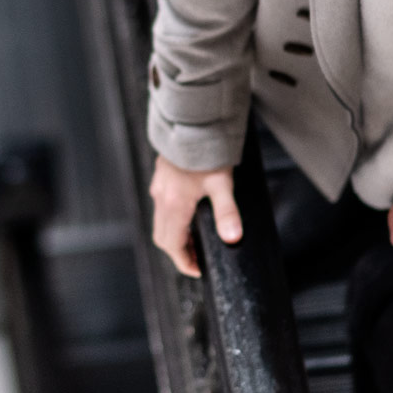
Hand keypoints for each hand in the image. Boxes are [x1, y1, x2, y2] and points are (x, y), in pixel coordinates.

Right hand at [149, 155, 240, 277]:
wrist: (191, 123)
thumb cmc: (207, 152)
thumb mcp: (223, 184)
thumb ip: (227, 213)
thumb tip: (233, 238)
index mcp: (175, 205)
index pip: (173, 245)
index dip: (184, 262)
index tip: (198, 269)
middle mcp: (162, 198)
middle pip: (163, 237)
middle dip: (179, 251)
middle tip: (198, 257)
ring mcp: (159, 187)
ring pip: (161, 222)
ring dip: (176, 235)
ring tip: (196, 238)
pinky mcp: (161, 178)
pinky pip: (161, 206)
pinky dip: (172, 219)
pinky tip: (189, 213)